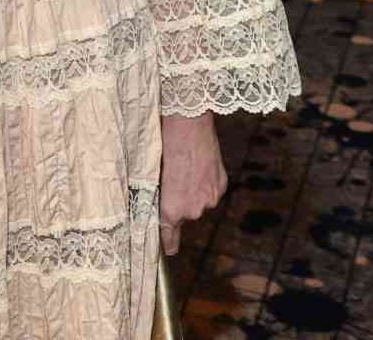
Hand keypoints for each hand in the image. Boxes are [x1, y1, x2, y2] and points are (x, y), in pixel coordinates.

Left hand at [158, 113, 226, 254]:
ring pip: (198, 203)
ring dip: (192, 193)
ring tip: (184, 169)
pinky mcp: (221, 185)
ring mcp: (210, 198)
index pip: (169, 239)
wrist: (188, 123)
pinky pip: (210, 192)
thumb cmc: (162, 146)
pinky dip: (203, 184)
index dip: (166, 243)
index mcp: (172, 210)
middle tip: (170, 182)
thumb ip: (154, 199)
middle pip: (183, 217)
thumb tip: (153, 210)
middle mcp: (194, 210)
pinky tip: (196, 166)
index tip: (166, 250)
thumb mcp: (151, 176)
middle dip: (177, 205)